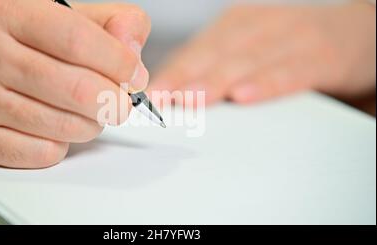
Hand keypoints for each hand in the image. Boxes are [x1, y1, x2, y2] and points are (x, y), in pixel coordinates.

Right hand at [0, 0, 150, 167]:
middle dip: (115, 102)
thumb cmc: (21, 40)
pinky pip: (44, 153)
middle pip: (78, 91)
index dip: (120, 64)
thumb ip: (112, 24)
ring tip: (86, 111)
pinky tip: (53, 126)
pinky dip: (63, 144)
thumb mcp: (68, 15)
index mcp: (9, 10)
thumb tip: (133, 54)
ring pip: (65, 127)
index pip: (80, 42)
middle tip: (119, 102)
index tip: (135, 75)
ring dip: (92, 124)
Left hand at [151, 2, 375, 105]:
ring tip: (192, 99)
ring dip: (216, 80)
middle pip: (215, 53)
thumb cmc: (292, 46)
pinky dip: (266, 83)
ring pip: (246, 60)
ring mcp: (291, 36)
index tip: (149, 93)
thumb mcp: (252, 48)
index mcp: (237, 24)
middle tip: (161, 98)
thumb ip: (220, 66)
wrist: (356, 33)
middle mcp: (260, 25)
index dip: (173, 71)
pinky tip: (245, 96)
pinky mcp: (322, 55)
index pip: (196, 50)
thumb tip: (179, 94)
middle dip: (185, 76)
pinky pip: (291, 70)